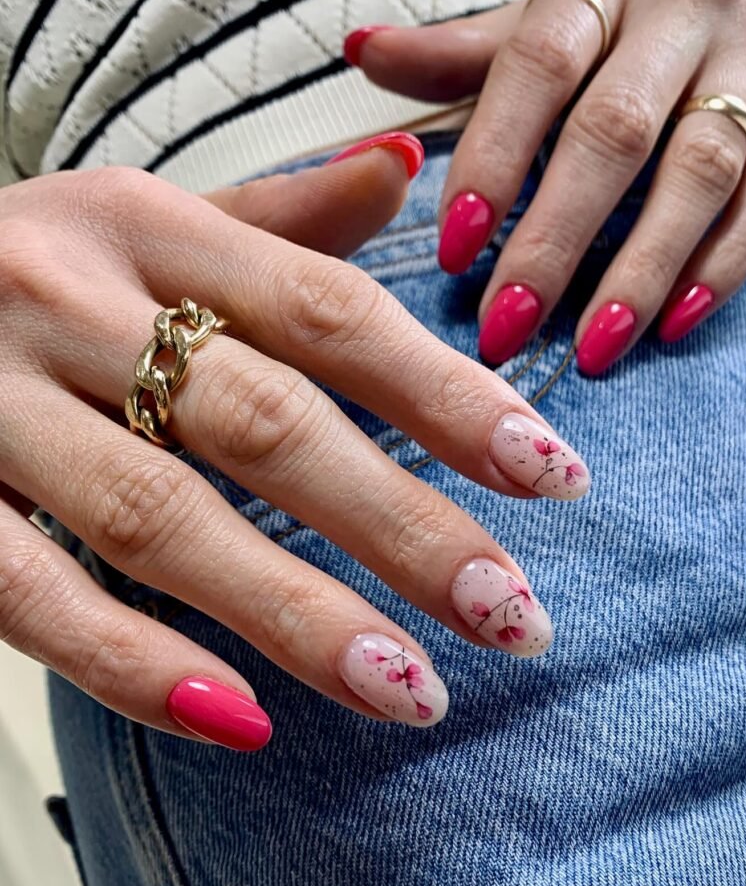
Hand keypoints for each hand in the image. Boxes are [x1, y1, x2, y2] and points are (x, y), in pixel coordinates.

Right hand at [0, 134, 588, 749]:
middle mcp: (72, 298)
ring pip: (159, 514)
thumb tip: (400, 167)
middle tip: (514, 615)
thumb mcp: (146, 215)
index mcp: (148, 225)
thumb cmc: (33, 256)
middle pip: (268, 422)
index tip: (553, 475)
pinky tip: (238, 718)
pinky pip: (26, 588)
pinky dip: (130, 660)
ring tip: (411, 689)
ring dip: (295, 612)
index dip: (450, 397)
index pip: (332, 312)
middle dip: (404, 525)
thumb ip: (278, 215)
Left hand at [346, 0, 745, 371]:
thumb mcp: (547, 23)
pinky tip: (670, 326)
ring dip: (639, 271)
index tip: (454, 251)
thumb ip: (464, 55)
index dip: (494, 159)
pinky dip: (721, 266)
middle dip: (556, 239)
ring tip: (588, 348)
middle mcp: (687, 2)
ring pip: (700, 171)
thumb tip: (360, 52)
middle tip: (507, 327)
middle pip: (615, 132)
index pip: (538, 65)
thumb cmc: (628, 25)